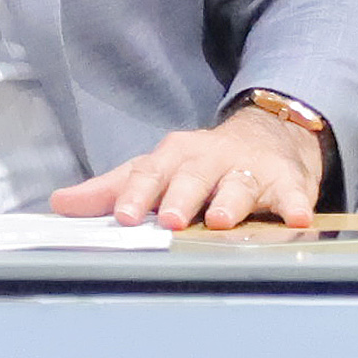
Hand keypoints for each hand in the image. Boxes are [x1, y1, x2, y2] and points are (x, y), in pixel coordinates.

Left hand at [52, 106, 325, 229]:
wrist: (269, 136)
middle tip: (170, 218)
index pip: (149, 173)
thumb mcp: (156, 170)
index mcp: (174, 157)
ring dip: (231, 201)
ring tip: (221, 221)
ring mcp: (250, 169)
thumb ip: (111, 190)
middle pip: (193, 176)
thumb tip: (60, 203)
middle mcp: (210, 159)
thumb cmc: (201, 164)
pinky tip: (298, 220)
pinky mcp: (287, 183)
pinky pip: (292, 195)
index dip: (136, 195)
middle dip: (181, 196)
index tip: (123, 216)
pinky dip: (295, 206)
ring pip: (239, 184)